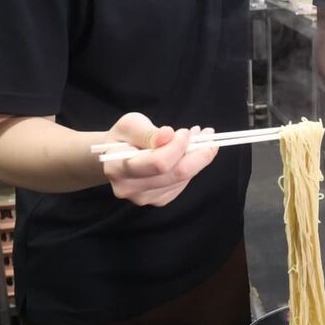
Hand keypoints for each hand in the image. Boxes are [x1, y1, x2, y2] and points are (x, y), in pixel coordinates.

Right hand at [100, 113, 217, 206]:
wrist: (116, 158)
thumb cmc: (123, 138)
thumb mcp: (130, 125)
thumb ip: (148, 132)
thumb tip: (168, 135)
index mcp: (119, 168)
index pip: (158, 162)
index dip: (178, 146)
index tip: (183, 131)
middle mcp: (131, 189)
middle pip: (177, 174)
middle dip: (198, 151)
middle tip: (207, 133)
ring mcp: (146, 198)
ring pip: (184, 178)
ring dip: (198, 156)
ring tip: (198, 137)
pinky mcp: (160, 199)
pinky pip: (184, 182)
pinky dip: (192, 165)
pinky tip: (190, 151)